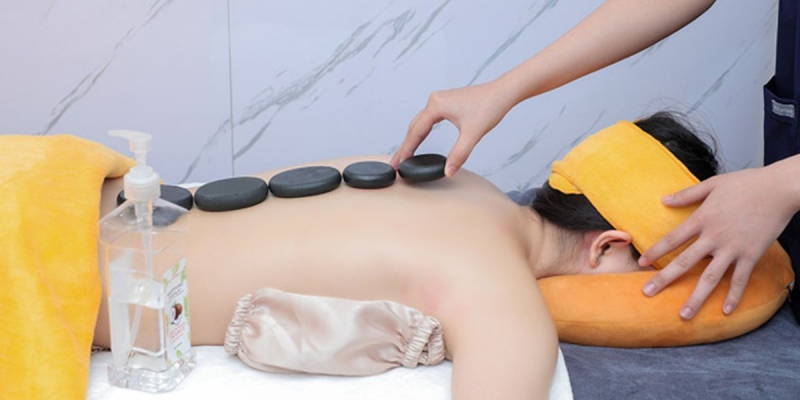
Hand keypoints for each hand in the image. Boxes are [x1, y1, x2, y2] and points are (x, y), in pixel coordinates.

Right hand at [390, 80, 516, 176]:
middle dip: (405, 146)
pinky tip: (420, 140)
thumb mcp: (473, 134)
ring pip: (420, 123)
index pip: (416, 133)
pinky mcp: (447, 103)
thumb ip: (459, 154)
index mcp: (436, 106)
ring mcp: (440, 100)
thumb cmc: (490, 107)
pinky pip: (428, 120)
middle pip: (414, 127)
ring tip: (404, 155)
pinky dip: (421, 132)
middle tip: (396, 163)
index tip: (397, 164)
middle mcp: (434, 101)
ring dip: (412, 139)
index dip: (406, 150)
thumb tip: (448, 171)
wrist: (503, 92)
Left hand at [639, 166, 796, 318]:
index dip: (655, 252)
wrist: (780, 189)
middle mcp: (714, 236)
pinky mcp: (752, 254)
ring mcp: (733, 248)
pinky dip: (733, 296)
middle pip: (684, 262)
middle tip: (646, 293)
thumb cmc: (747, 183)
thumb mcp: (713, 184)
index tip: (641, 264)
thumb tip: (664, 200)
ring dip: (696, 298)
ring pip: (710, 278)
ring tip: (683, 315)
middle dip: (664, 279)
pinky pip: (740, 279)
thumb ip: (687, 194)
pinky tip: (725, 311)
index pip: (672, 239)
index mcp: (702, 218)